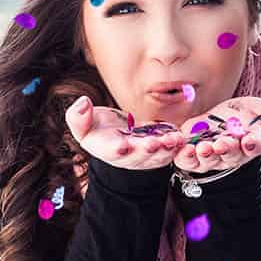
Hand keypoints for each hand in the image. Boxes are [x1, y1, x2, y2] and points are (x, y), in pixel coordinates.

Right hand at [65, 96, 183, 170]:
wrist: (117, 136)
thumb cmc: (98, 130)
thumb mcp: (82, 124)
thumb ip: (78, 117)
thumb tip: (82, 103)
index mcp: (107, 149)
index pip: (111, 151)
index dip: (117, 149)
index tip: (122, 146)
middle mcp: (128, 157)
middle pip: (138, 156)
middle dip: (147, 150)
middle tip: (154, 143)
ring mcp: (146, 157)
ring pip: (158, 156)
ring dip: (167, 148)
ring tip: (173, 139)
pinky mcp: (161, 152)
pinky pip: (171, 151)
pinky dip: (177, 145)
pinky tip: (182, 138)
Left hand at [174, 96, 260, 174]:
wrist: (217, 118)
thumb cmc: (242, 116)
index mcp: (251, 143)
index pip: (253, 146)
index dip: (252, 144)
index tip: (249, 141)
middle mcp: (231, 154)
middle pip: (229, 155)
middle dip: (226, 150)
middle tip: (222, 144)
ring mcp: (210, 157)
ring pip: (207, 161)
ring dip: (204, 155)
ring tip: (202, 147)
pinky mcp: (189, 154)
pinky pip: (185, 158)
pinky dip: (181, 153)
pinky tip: (178, 145)